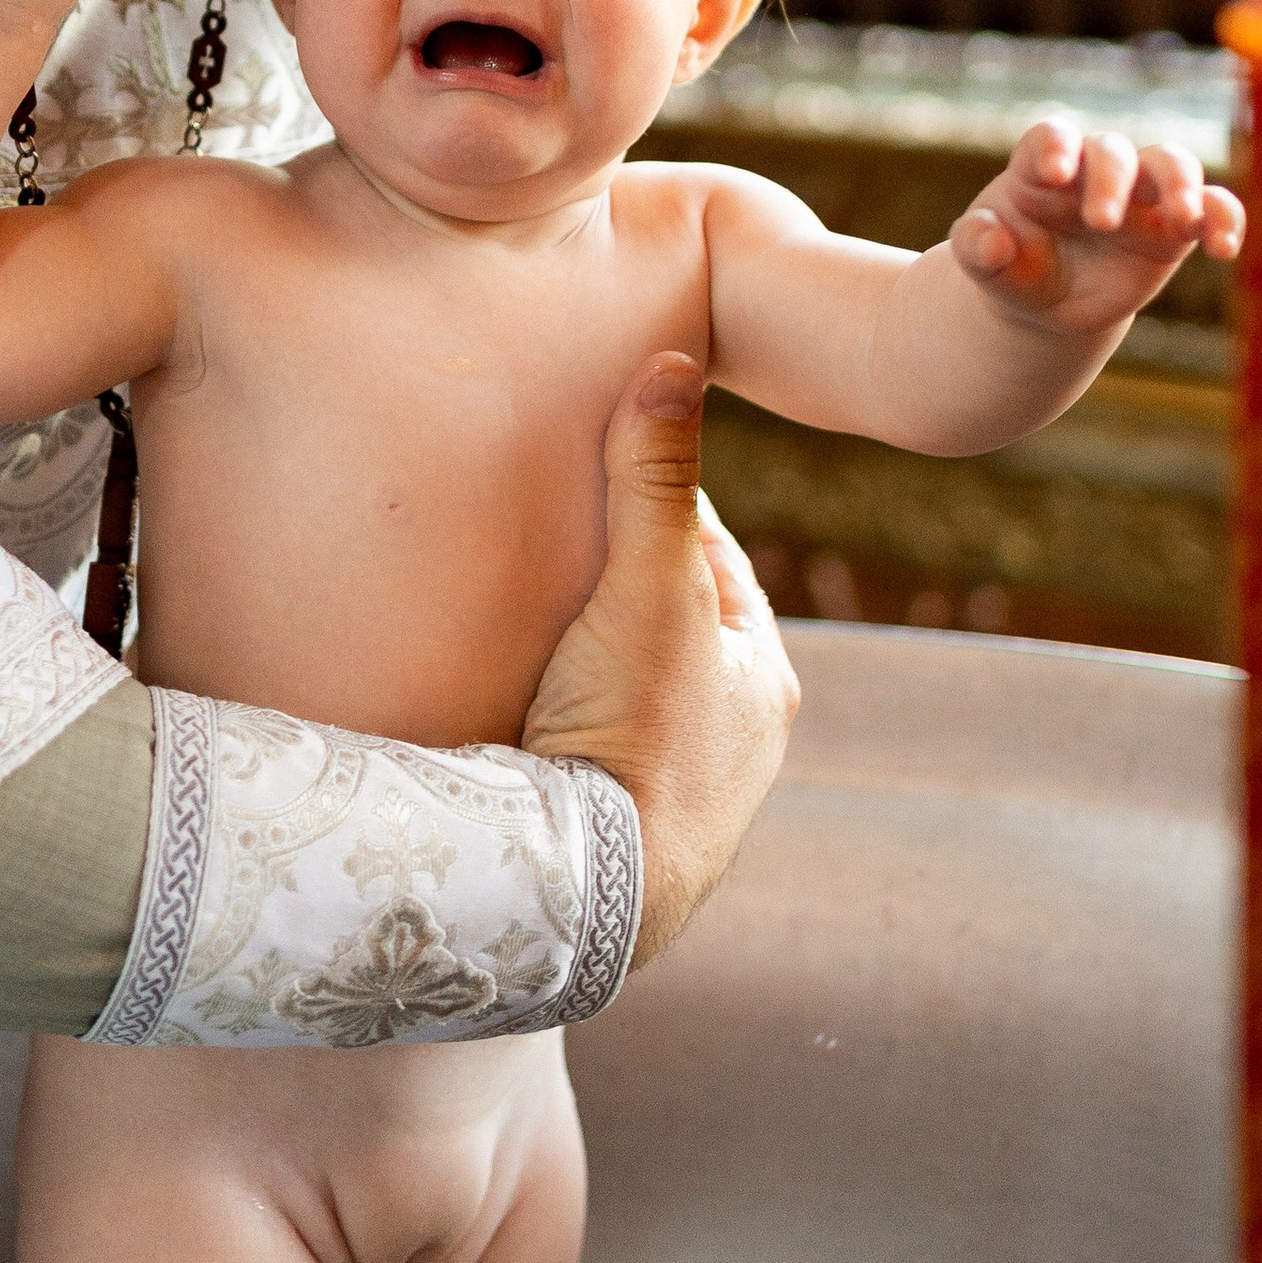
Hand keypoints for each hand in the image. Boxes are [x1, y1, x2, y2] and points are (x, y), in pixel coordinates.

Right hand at [522, 352, 799, 968]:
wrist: (593, 898)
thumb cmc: (637, 738)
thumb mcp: (650, 590)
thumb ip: (653, 482)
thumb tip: (675, 364)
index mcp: (762, 673)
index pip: (703, 552)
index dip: (642, 501)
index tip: (583, 464)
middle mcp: (735, 737)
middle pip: (661, 622)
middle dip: (605, 580)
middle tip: (533, 532)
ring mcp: (677, 791)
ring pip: (622, 688)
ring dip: (573, 654)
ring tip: (504, 611)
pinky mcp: (618, 833)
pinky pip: (585, 746)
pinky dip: (552, 715)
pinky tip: (499, 700)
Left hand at [949, 115, 1242, 333]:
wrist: (1048, 299)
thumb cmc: (1011, 266)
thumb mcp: (984, 262)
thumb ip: (977, 246)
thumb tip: (987, 240)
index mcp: (1043, 166)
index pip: (1053, 137)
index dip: (1056, 146)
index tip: (1055, 174)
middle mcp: (1096, 170)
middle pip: (1113, 151)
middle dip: (1111, 180)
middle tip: (1100, 222)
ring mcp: (1141, 195)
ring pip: (1171, 165)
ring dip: (1181, 185)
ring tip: (1182, 219)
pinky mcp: (1175, 226)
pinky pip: (1212, 208)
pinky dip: (1224, 218)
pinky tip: (1225, 248)